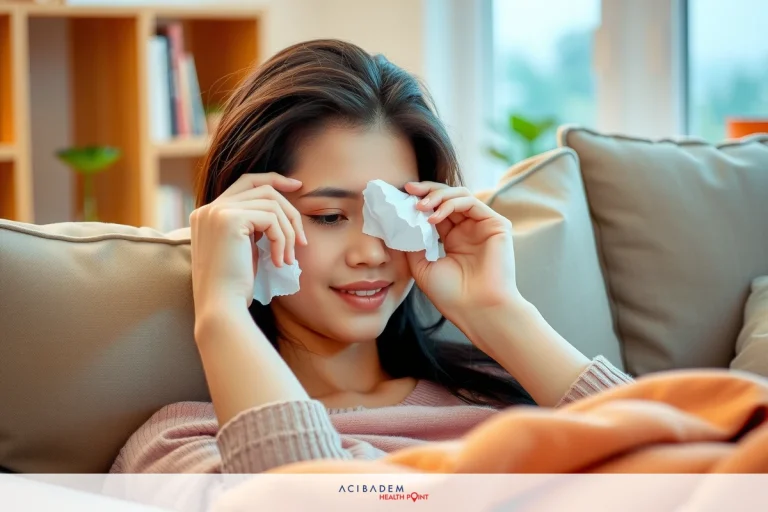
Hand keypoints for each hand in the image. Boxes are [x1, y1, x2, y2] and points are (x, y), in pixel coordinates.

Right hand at [189, 173, 307, 313]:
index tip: (297, 187)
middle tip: (302, 239)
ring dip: (288, 232)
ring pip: (271, 204)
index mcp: (208, 214)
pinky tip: (279, 261)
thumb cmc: (236, 287)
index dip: (273, 180)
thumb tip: (282, 213)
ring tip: (288, 258)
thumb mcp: (245, 250)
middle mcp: (208, 208)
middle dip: (289, 209)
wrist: (221, 308)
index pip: (246, 182)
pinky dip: (282, 239)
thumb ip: (254, 227)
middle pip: (261, 187)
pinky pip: (271, 218)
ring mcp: (216, 211)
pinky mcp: (229, 219)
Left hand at [404, 182, 523, 322]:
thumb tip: (397, 222)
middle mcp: (468, 230)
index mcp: (453, 240)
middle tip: (408, 189)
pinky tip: (434, 217)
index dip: (419, 202)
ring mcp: (483, 226)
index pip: (436, 211)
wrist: (477, 310)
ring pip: (459, 195)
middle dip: (426, 191)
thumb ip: (412, 243)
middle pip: (447, 198)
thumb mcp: (421, 267)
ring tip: (420, 207)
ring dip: (437, 196)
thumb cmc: (452, 295)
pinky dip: (449, 204)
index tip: (401, 197)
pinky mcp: (496, 224)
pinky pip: (471, 202)